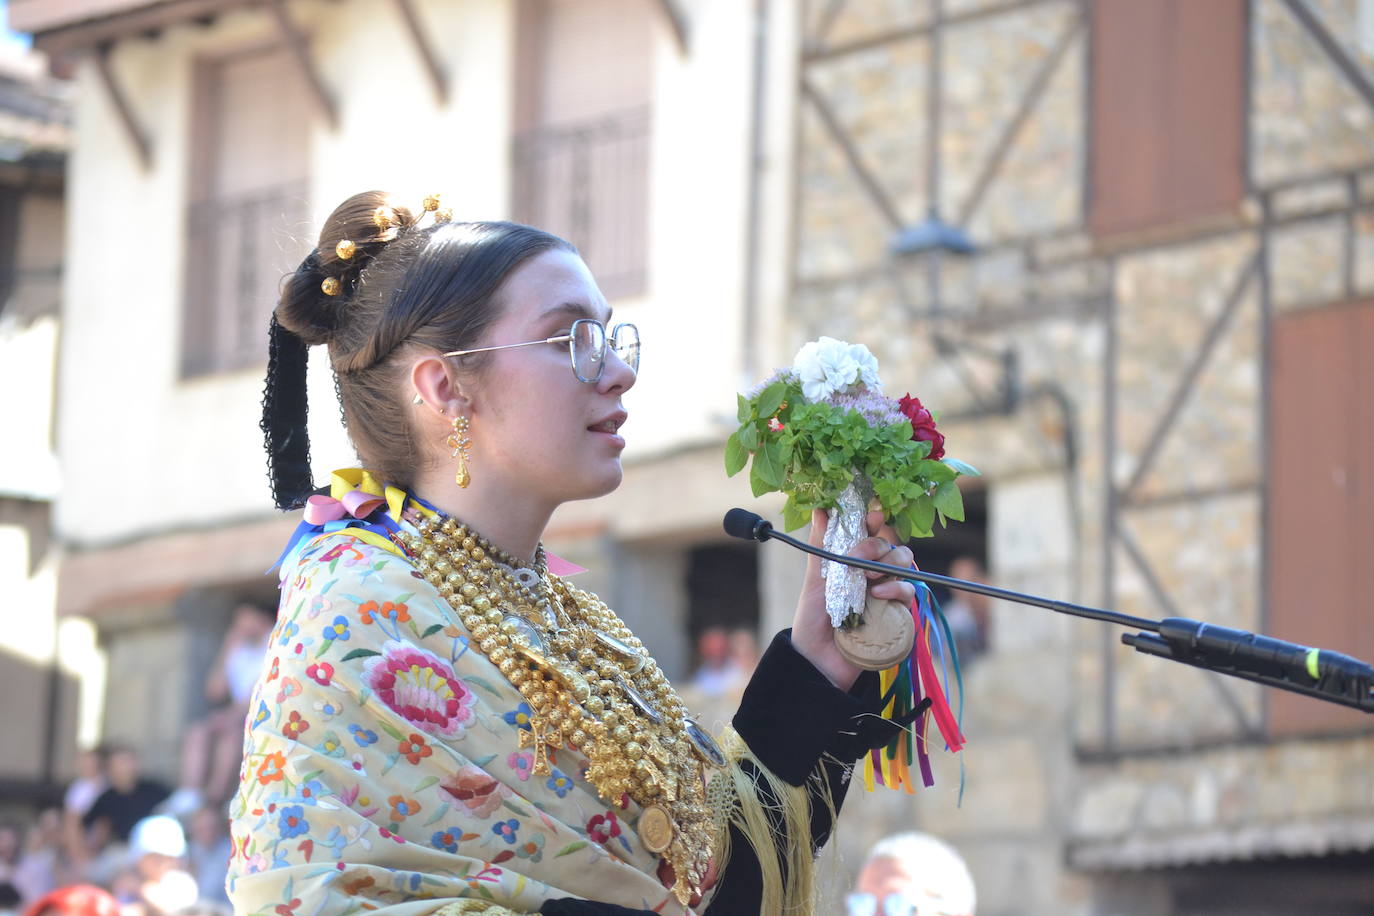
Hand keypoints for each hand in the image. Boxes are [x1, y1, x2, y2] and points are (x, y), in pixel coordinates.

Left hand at [790, 505, 917, 689]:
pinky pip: (909, 593)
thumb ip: (820, 545)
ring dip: (890, 564)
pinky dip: (897, 588)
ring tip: (867, 577)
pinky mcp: (897, 615)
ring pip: (905, 565)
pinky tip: (878, 594)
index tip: (872, 517)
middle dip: (878, 546)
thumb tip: (820, 508)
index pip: (872, 534)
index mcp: (854, 563)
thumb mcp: (814, 579)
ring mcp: (887, 594)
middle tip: (860, 558)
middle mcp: (874, 575)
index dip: (875, 522)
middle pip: (892, 547)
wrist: (817, 659)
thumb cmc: (814, 619)